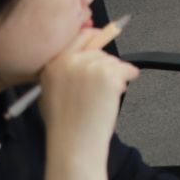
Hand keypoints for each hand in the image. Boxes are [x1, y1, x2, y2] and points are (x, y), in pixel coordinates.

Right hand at [37, 20, 139, 157]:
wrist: (73, 144)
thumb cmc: (65, 124)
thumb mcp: (52, 91)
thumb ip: (64, 69)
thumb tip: (86, 51)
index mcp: (52, 63)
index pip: (80, 36)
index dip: (94, 39)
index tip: (103, 36)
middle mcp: (69, 61)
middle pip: (100, 50)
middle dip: (105, 66)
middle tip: (100, 88)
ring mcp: (89, 66)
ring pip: (114, 61)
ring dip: (115, 77)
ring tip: (101, 99)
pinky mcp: (108, 74)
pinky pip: (128, 69)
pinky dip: (127, 79)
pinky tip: (114, 96)